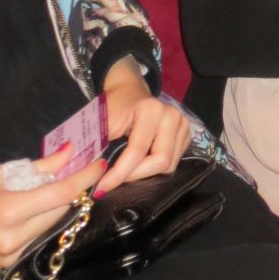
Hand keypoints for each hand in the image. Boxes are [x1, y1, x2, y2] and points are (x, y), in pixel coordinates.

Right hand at [0, 145, 104, 273]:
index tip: (100, 164)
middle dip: (71, 193)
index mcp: (10, 211)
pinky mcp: (4, 267)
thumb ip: (36, 167)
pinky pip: (32, 242)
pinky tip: (27, 214)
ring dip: (54, 210)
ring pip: (47, 229)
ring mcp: (9, 257)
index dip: (84, 178)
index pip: (61, 194)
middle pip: (60, 212)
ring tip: (49, 192)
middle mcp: (14, 239)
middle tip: (77, 174)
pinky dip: (36, 225)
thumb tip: (67, 154)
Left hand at [98, 58, 190, 193]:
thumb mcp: (102, 123)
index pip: (137, 152)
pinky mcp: (186, 135)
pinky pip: (173, 163)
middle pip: (160, 161)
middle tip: (114, 182)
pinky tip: (140, 164)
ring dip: (145, 174)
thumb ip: (99, 148)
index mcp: (151, 109)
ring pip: (169, 166)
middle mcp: (172, 116)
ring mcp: (182, 125)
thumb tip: (92, 178)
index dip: (118, 174)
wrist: (129, 91)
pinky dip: (155, 169)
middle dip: (135, 176)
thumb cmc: (114, 107)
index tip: (101, 188)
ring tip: (126, 172)